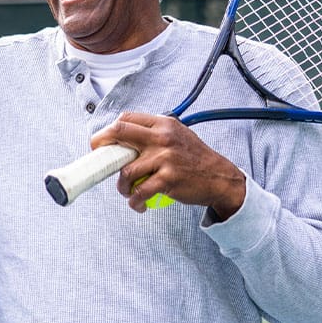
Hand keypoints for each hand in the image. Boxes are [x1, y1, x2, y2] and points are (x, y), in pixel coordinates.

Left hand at [88, 112, 245, 216]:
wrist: (220, 178)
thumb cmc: (195, 159)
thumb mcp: (177, 135)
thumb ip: (153, 133)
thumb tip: (123, 139)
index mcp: (163, 124)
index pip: (126, 119)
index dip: (108, 131)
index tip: (101, 143)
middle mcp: (162, 137)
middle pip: (120, 133)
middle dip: (103, 147)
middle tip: (101, 161)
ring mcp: (165, 158)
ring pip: (126, 170)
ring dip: (122, 185)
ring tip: (128, 192)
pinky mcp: (168, 179)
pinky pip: (140, 191)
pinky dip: (135, 201)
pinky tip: (138, 203)